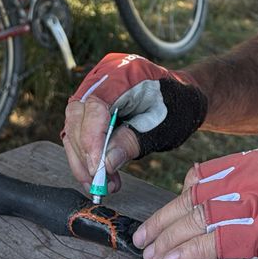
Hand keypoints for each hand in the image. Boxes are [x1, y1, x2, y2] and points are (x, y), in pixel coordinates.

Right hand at [62, 53, 207, 194]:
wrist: (183, 98)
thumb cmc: (178, 106)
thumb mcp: (162, 127)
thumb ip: (132, 141)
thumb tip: (104, 164)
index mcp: (123, 74)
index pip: (95, 105)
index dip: (92, 139)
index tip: (97, 168)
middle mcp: (103, 77)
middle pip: (77, 116)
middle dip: (84, 154)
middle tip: (98, 182)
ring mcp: (95, 89)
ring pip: (74, 126)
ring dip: (83, 159)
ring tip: (101, 184)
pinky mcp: (92, 105)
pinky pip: (80, 130)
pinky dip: (86, 154)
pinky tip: (97, 173)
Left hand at [133, 149, 257, 258]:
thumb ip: (247, 191)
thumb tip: (213, 216)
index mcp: (252, 163)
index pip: (201, 179)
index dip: (177, 201)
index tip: (162, 219)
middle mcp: (250, 177)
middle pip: (194, 199)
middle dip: (164, 221)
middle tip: (143, 239)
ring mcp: (257, 201)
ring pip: (199, 220)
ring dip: (170, 239)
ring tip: (151, 254)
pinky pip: (218, 242)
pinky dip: (191, 251)